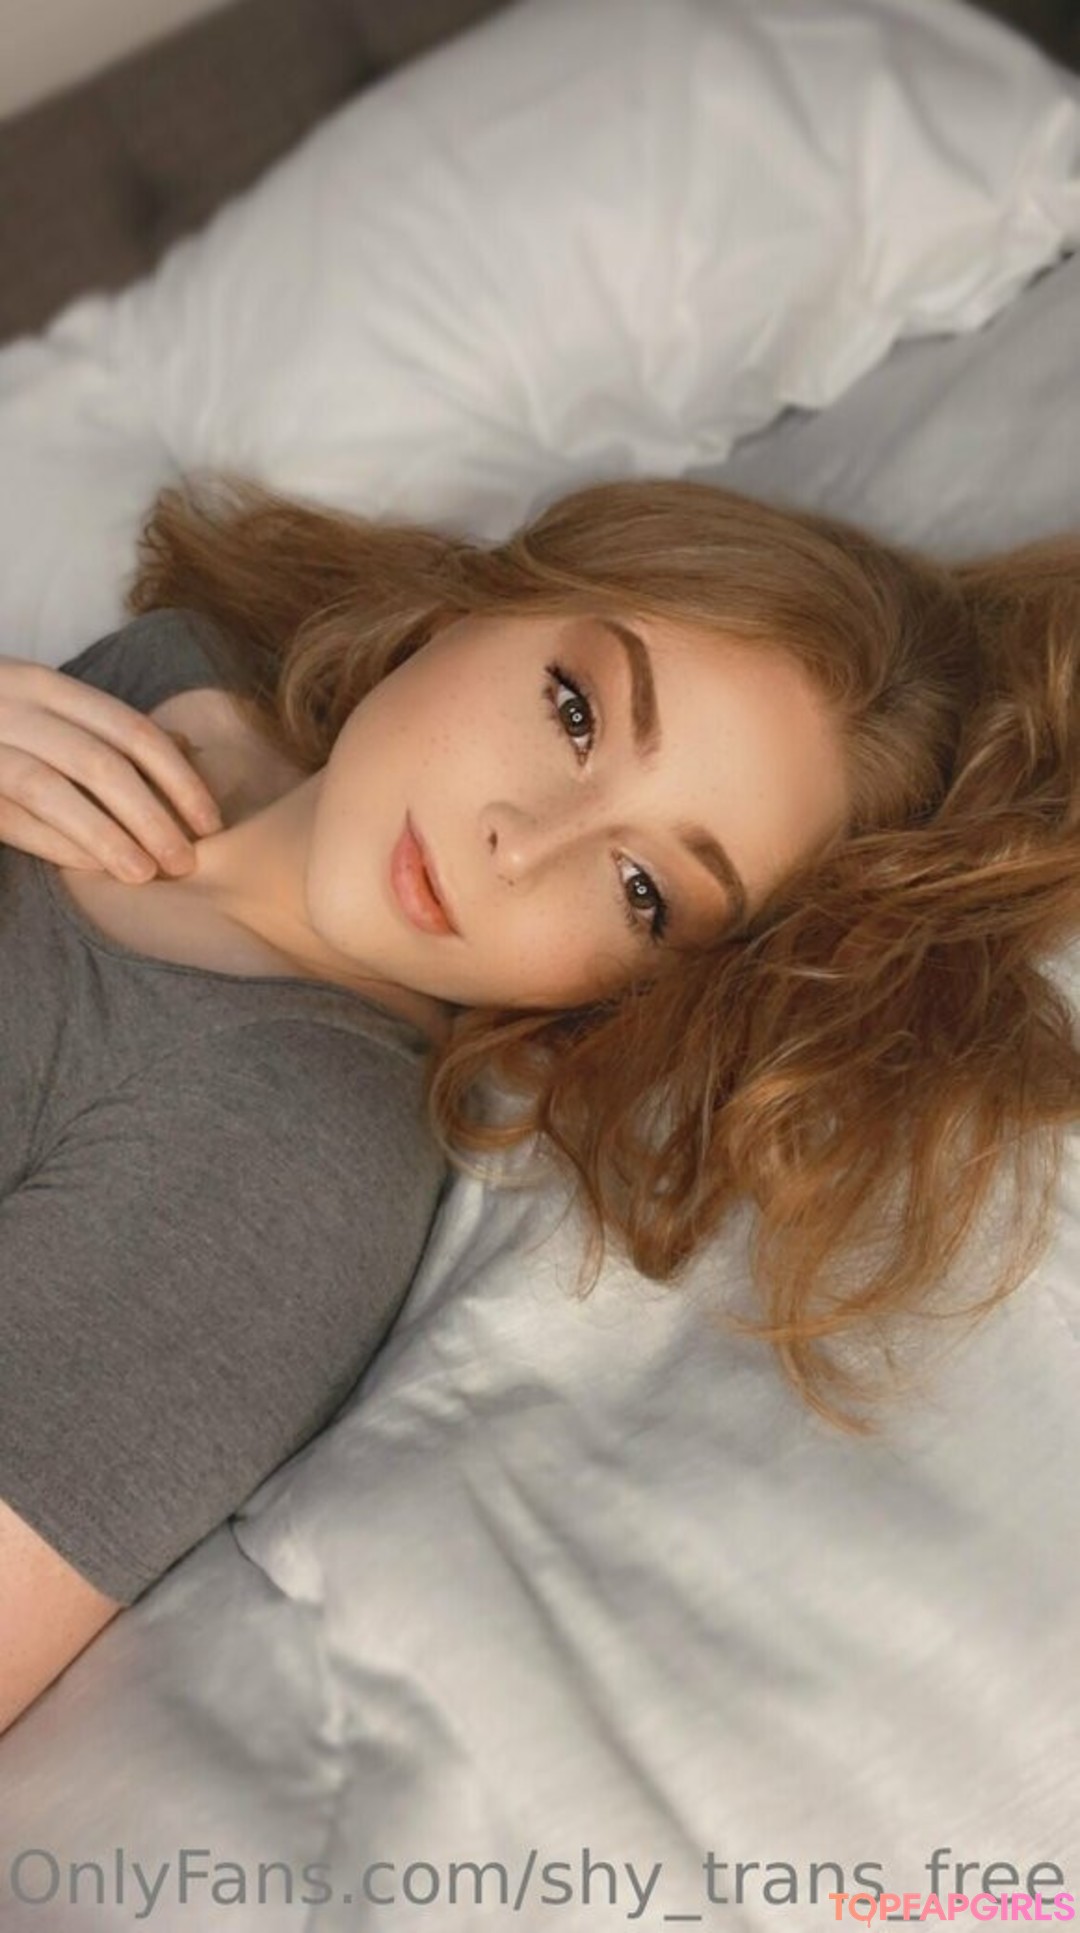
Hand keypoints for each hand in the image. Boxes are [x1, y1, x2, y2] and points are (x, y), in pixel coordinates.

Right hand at [0, 658, 223, 879]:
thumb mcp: (44, 706)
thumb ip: (103, 728)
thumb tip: (188, 754)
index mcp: (46, 685)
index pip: (130, 730)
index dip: (177, 779)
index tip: (210, 820)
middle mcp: (13, 707)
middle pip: (101, 764)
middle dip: (152, 816)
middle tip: (186, 860)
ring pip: (55, 791)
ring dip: (108, 837)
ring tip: (145, 873)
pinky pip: (16, 818)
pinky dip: (58, 844)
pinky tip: (93, 867)